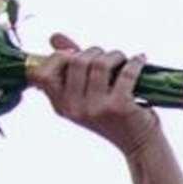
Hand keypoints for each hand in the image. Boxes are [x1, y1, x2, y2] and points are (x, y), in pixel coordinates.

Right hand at [30, 36, 162, 158]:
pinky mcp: (120, 107)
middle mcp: (74, 108)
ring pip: (99, 63)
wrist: (141, 147)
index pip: (41, 74)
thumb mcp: (87, 95)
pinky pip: (125, 72)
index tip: (76, 54)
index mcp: (61, 106)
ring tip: (124, 59)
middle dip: (94, 51)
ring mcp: (96, 108)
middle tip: (109, 56)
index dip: (57, 58)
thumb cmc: (114, 118)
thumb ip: (70, 66)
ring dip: (115, 55)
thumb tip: (54, 36)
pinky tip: (140, 60)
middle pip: (75, 61)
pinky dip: (135, 62)